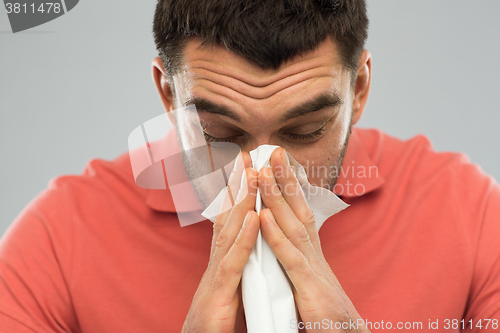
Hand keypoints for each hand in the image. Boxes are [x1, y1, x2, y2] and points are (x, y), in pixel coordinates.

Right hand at [182, 152, 258, 332]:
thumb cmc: (212, 321)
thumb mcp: (227, 286)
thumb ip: (235, 265)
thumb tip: (245, 248)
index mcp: (223, 259)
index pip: (230, 219)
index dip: (238, 193)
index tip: (248, 167)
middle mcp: (217, 260)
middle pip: (227, 216)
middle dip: (238, 184)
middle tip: (248, 154)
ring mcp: (216, 274)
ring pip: (230, 230)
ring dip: (242, 200)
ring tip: (254, 173)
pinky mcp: (219, 293)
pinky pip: (234, 261)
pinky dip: (244, 237)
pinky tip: (254, 216)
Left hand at [258, 148, 369, 332]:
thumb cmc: (324, 307)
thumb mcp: (309, 275)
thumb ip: (297, 254)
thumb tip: (287, 235)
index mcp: (310, 250)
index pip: (299, 210)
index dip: (289, 186)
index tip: (276, 162)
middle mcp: (313, 251)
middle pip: (298, 208)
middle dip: (285, 178)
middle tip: (272, 150)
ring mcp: (312, 267)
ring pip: (293, 225)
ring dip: (277, 197)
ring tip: (262, 171)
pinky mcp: (308, 286)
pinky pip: (290, 257)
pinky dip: (276, 236)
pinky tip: (263, 215)